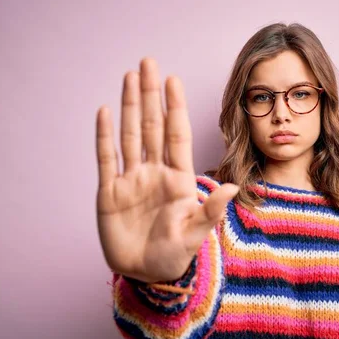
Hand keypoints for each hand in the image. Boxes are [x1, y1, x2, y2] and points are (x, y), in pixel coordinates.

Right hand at [95, 58, 237, 282]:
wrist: (147, 275)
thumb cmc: (175, 256)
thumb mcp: (195, 234)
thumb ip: (211, 210)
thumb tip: (233, 188)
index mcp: (177, 178)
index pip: (176, 135)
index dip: (174, 107)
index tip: (172, 80)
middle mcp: (154, 173)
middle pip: (152, 126)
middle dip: (150, 95)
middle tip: (148, 62)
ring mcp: (131, 180)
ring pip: (130, 135)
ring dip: (129, 106)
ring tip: (129, 77)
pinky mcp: (110, 192)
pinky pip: (106, 158)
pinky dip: (104, 135)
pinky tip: (105, 112)